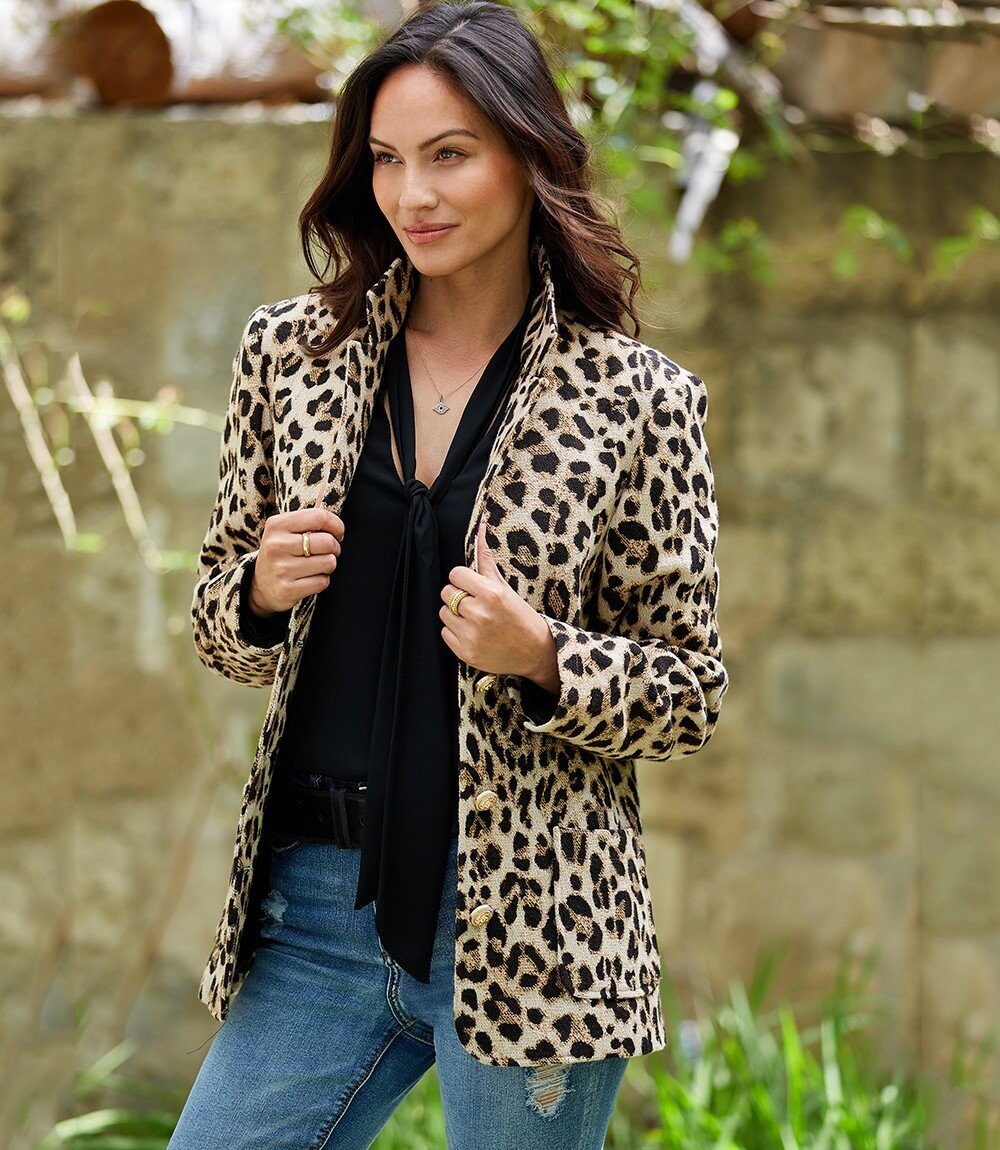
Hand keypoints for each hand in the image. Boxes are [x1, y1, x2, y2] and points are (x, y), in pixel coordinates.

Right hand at [250, 499, 344, 616]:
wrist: (261, 586)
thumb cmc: (282, 553)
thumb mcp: (285, 531)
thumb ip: (308, 519)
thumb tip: (329, 509)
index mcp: (276, 525)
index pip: (319, 517)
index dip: (336, 525)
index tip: (337, 533)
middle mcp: (276, 546)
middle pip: (327, 542)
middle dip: (335, 548)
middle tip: (327, 552)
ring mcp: (281, 569)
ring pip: (328, 562)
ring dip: (329, 565)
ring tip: (317, 565)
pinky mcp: (287, 590)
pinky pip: (322, 582)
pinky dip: (322, 581)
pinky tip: (310, 579)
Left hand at [439, 518, 558, 691]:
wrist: (535, 652)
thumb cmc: (521, 616)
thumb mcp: (505, 587)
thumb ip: (486, 561)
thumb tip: (480, 529)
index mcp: (491, 594)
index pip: (455, 574)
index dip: (462, 579)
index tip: (471, 585)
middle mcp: (479, 614)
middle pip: (446, 593)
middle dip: (458, 595)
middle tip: (474, 602)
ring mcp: (471, 636)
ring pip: (443, 613)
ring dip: (454, 614)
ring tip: (473, 618)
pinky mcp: (466, 653)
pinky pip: (445, 633)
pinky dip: (455, 632)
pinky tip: (472, 632)